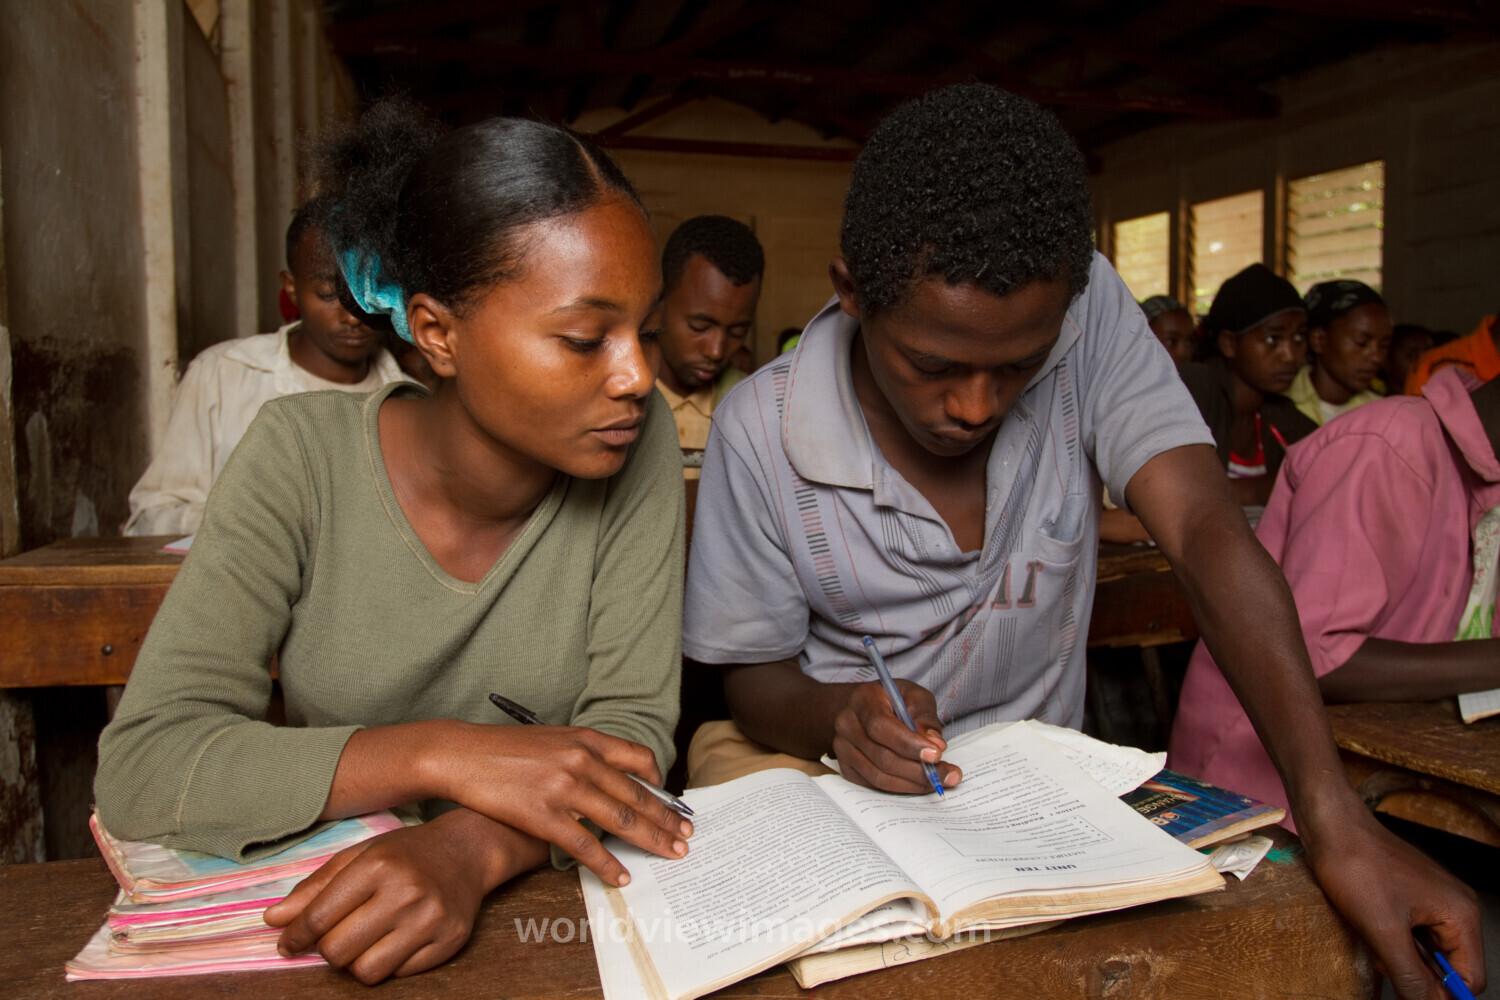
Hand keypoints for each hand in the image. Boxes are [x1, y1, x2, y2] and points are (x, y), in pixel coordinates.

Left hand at [264, 809, 545, 983]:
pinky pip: (399, 975)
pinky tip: (397, 939)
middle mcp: (406, 892)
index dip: (295, 936)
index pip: (318, 918)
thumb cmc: (406, 852)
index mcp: (378, 866)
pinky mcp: (450, 941)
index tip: (289, 943)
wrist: (467, 850)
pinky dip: (390, 963)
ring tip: (367, 939)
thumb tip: (273, 920)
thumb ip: (315, 888)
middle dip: (329, 948)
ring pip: (366, 971)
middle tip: (339, 934)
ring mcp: (431, 919)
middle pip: (338, 951)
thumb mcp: (359, 856)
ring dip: (358, 961)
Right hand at [429, 723, 692, 886]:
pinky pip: (586, 846)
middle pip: (637, 795)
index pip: (638, 759)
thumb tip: (607, 778)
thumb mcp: (550, 738)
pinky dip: (608, 864)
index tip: (670, 801)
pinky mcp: (544, 815)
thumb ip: (582, 754)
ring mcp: (564, 788)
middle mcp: (582, 760)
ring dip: (652, 840)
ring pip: (621, 820)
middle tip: (686, 836)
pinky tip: (622, 875)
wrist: (460, 754)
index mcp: (585, 739)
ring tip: (671, 854)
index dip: (659, 784)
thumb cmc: (502, 748)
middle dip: (667, 819)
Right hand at [830, 680, 960, 793]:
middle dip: (918, 770)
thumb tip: (936, 744)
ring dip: (913, 783)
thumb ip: (926, 718)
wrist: (868, 709)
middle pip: (881, 756)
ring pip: (878, 776)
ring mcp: (843, 748)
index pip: (881, 726)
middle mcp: (846, 724)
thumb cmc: (895, 701)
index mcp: (862, 700)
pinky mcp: (847, 768)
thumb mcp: (915, 697)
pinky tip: (919, 783)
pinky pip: (874, 785)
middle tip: (947, 774)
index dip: (909, 744)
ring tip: (939, 780)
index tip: (936, 755)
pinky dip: (901, 788)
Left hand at [1304, 808, 1483, 998]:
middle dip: (1417, 974)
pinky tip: (1370, 933)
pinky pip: (1409, 934)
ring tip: (1374, 942)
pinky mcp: (1408, 897)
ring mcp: (1431, 901)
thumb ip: (1411, 974)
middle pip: (1448, 966)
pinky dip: (1391, 942)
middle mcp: (1454, 908)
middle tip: (1385, 963)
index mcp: (1461, 915)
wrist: (1330, 826)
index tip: (1412, 994)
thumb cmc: (1357, 867)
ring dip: (1401, 959)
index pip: (1470, 977)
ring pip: (1425, 952)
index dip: (1443, 994)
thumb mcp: (1384, 931)